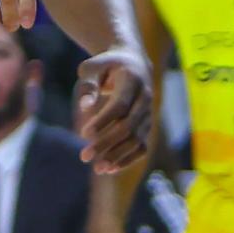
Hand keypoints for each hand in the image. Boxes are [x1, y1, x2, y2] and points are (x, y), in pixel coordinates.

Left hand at [75, 46, 152, 174]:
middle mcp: (145, 98)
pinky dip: (127, 159)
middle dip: (106, 143)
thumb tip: (85, 107)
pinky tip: (110, 169)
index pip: (119, 106)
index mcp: (132, 80)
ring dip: (117, 156)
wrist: (133, 63)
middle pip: (128, 127)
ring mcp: (149, 114)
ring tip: (97, 168)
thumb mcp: (92, 66)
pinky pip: (142, 148)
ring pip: (137, 141)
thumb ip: (88, 84)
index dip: (103, 121)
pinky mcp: (148, 126)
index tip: (84, 133)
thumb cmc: (106, 65)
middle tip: (84, 156)